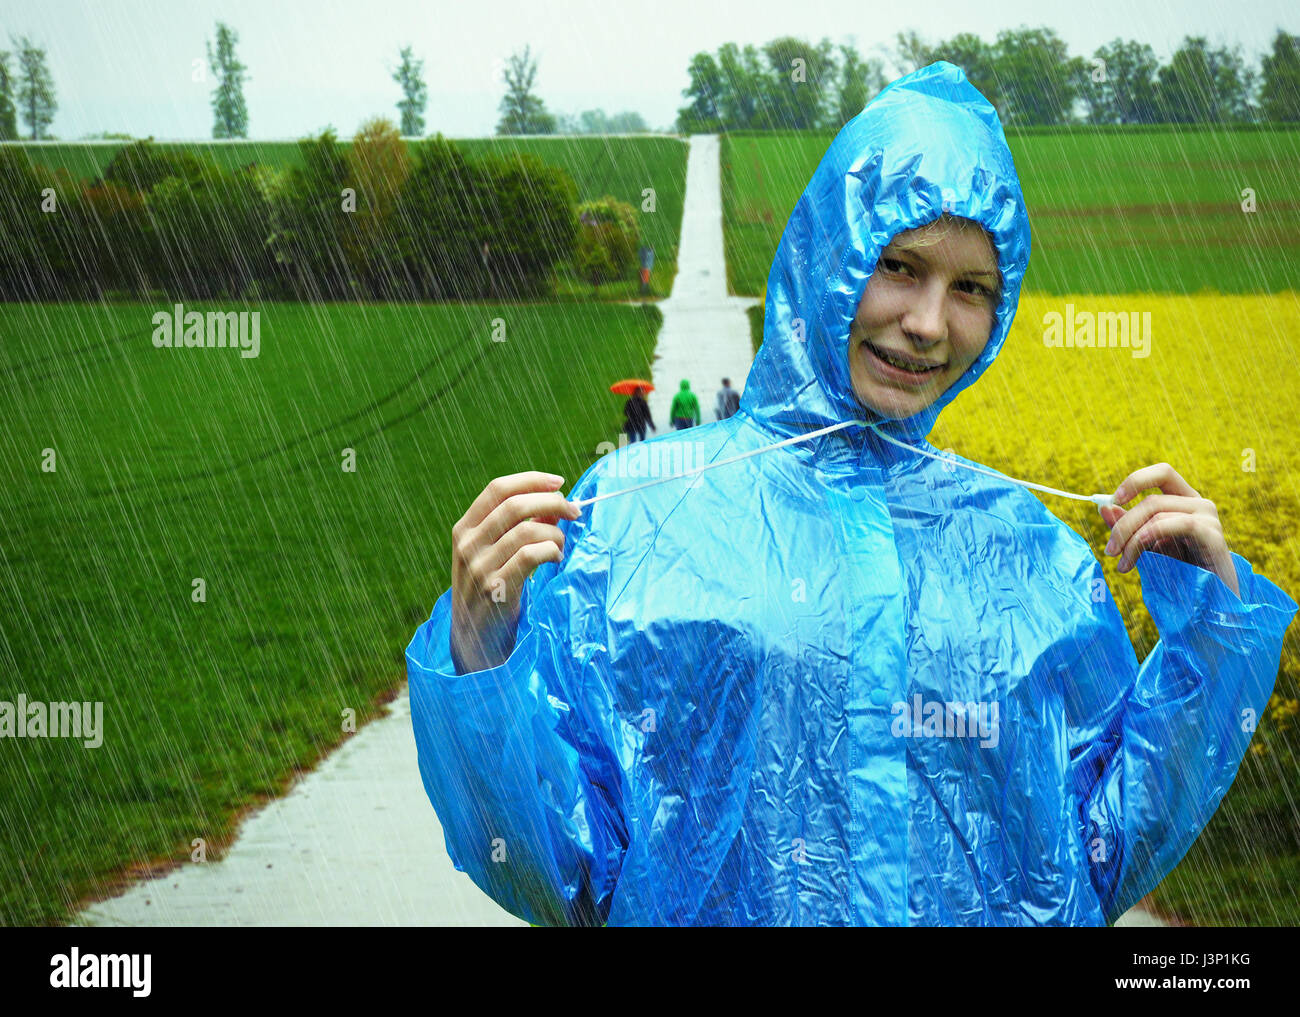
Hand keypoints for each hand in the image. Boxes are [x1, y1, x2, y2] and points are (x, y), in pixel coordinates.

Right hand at [450, 471, 580, 673]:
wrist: (474, 642)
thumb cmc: (491, 592)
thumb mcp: (494, 555)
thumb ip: (519, 527)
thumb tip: (556, 504)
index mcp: (464, 529)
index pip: (498, 489)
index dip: (531, 480)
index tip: (559, 483)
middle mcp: (468, 544)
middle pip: (516, 506)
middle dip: (552, 503)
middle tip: (575, 512)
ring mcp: (479, 567)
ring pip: (528, 530)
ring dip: (555, 534)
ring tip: (561, 546)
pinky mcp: (496, 588)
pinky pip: (531, 555)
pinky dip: (551, 551)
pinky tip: (556, 559)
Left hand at [1097, 462, 1237, 597]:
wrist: (1210, 603)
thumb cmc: (1180, 574)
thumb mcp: (1148, 547)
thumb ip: (1128, 527)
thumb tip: (1104, 507)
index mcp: (1184, 501)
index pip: (1162, 473)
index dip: (1136, 480)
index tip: (1113, 500)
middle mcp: (1199, 504)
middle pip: (1152, 499)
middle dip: (1123, 524)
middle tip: (1109, 550)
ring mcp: (1209, 518)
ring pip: (1158, 513)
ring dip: (1132, 539)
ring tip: (1122, 565)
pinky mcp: (1213, 536)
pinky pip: (1177, 524)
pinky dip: (1150, 537)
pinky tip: (1139, 560)